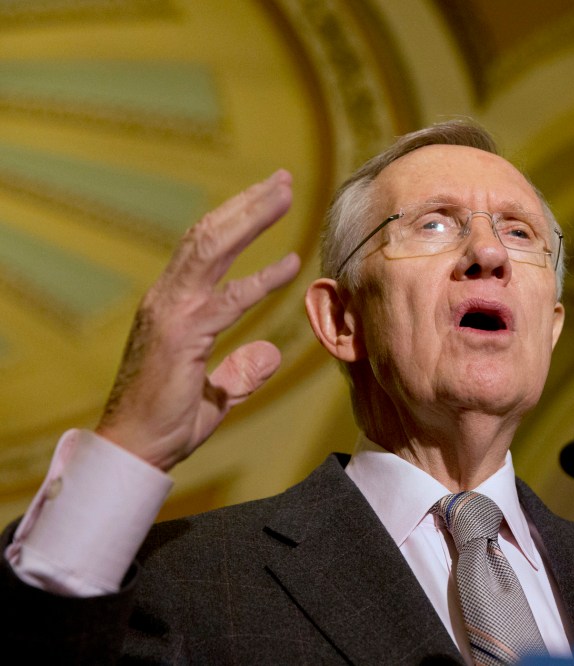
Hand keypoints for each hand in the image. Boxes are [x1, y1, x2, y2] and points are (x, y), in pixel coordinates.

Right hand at [95, 170, 300, 470]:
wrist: (133, 450)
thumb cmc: (166, 422)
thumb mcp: (215, 393)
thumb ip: (241, 371)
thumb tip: (271, 351)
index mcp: (173, 305)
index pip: (206, 248)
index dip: (238, 220)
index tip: (269, 199)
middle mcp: (169, 299)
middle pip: (209, 235)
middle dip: (248, 203)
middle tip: (283, 179)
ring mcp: (172, 313)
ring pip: (211, 249)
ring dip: (250, 217)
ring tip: (284, 193)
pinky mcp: (182, 335)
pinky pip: (228, 300)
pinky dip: (261, 279)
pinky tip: (292, 264)